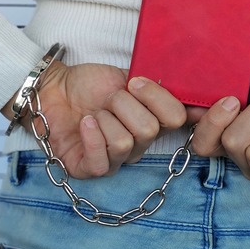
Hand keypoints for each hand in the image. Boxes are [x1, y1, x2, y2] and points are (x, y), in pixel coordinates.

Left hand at [3, 62, 186, 178]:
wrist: (53, 88)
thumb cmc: (90, 84)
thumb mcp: (128, 78)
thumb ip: (156, 88)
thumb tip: (196, 97)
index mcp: (154, 121)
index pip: (177, 119)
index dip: (157, 98)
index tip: (135, 83)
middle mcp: (139, 145)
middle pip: (149, 130)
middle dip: (123, 105)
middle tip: (108, 99)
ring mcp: (116, 160)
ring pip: (124, 143)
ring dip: (105, 119)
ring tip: (93, 113)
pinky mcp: (90, 170)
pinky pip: (102, 162)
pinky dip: (91, 137)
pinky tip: (85, 124)